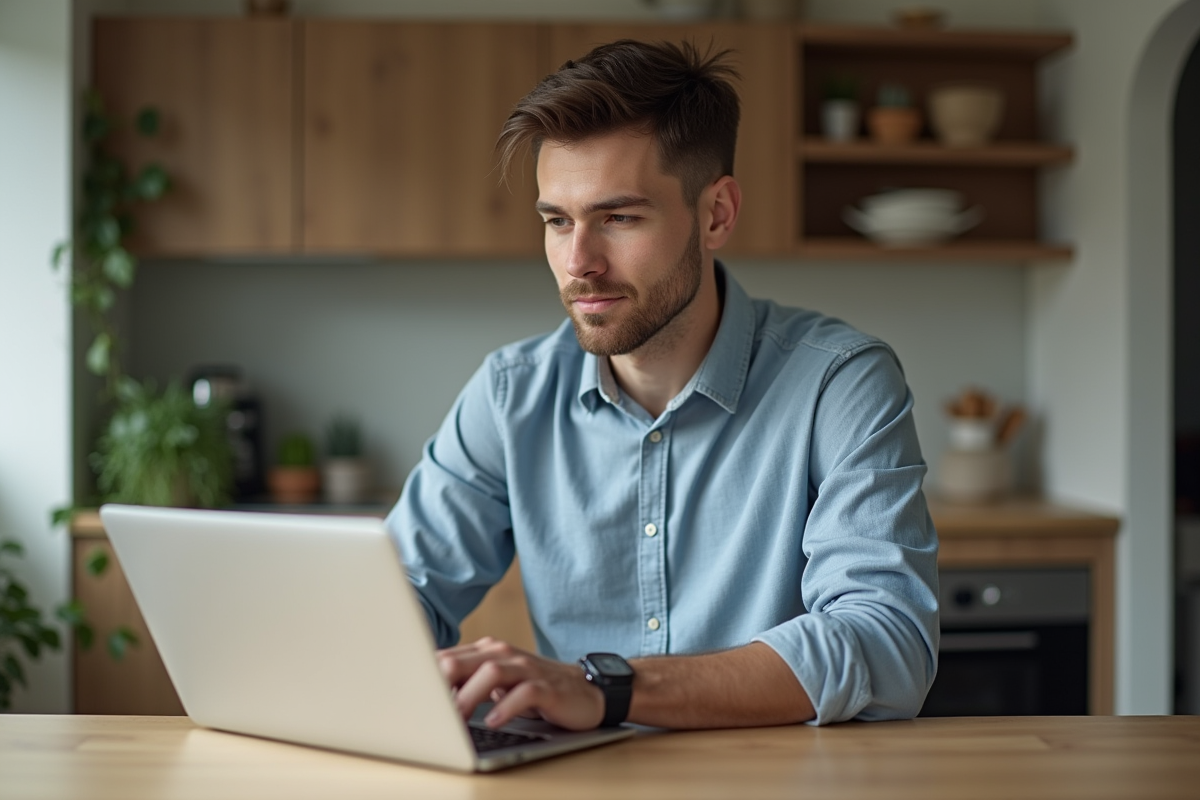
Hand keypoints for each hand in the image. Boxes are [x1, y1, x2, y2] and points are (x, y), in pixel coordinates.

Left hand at [436, 637, 604, 730]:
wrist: (585, 691)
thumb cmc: (533, 690)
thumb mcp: (496, 685)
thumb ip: (466, 684)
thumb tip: (426, 698)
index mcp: (486, 652)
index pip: (446, 658)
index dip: (423, 679)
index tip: (408, 700)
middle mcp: (504, 654)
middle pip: (462, 661)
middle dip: (439, 686)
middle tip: (425, 711)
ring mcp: (526, 668)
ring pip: (490, 672)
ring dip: (468, 696)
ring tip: (454, 719)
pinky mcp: (547, 686)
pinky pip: (524, 693)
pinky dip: (506, 707)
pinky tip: (493, 721)